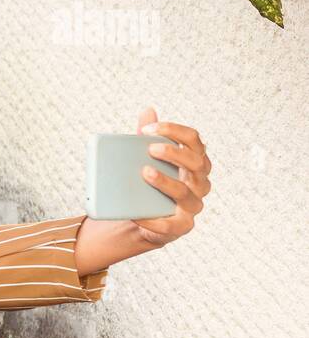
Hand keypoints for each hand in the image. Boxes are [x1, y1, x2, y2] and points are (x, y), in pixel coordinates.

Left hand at [133, 107, 211, 247]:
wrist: (141, 216)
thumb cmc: (148, 183)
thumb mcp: (145, 159)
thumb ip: (148, 137)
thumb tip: (148, 110)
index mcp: (195, 162)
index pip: (194, 140)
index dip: (174, 131)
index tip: (148, 128)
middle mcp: (200, 182)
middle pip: (196, 163)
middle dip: (174, 154)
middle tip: (150, 149)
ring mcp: (193, 205)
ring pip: (186, 192)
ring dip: (166, 182)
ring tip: (145, 174)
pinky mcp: (181, 226)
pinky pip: (171, 224)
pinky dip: (153, 220)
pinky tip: (137, 214)